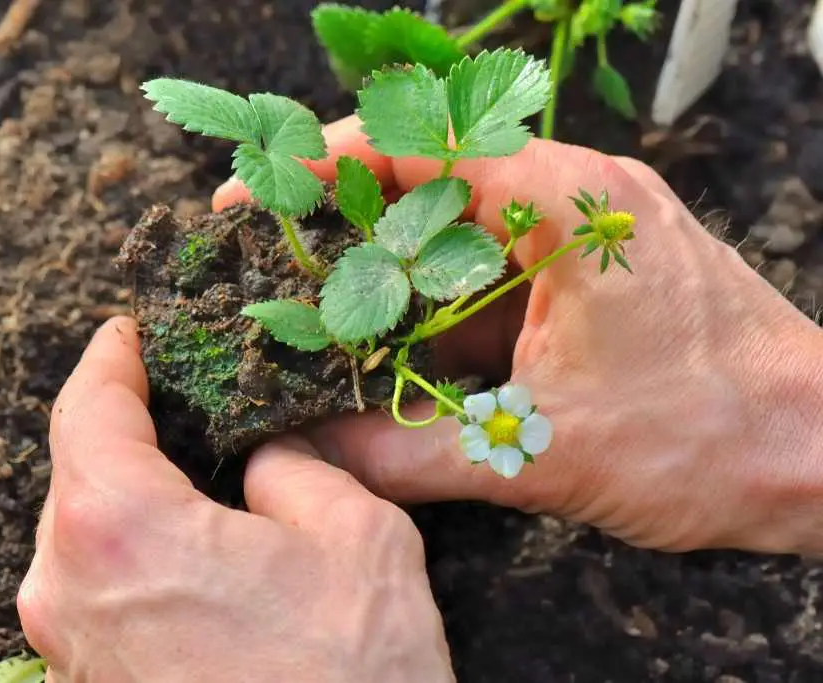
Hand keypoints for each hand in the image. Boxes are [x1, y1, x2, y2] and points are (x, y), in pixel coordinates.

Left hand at [18, 318, 454, 682]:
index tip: (129, 334)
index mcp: (119, 527)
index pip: (87, 407)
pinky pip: (98, 592)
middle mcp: (68, 588)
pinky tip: (193, 553)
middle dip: (124, 425)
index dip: (110, 358)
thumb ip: (295, 469)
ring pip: (83, 535)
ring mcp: (69, 649)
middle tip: (180, 394)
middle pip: (77, 471)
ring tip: (193, 471)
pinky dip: (134, 554)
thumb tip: (263, 458)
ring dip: (130, 494)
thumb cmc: (350, 678)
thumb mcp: (355, 536)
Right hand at [214, 116, 822, 555]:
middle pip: (429, 181)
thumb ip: (411, 450)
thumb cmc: (711, 435)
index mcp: (562, 201)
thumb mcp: (542, 448)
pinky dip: (440, 305)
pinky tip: (399, 351)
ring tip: (324, 314)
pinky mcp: (590, 275)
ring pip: (460, 231)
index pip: (418, 145)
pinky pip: (495, 271)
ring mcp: (585, 233)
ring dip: (393, 272)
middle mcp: (573, 196)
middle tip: (275, 263)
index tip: (255, 193)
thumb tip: (312, 449)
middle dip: (346, 221)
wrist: (822, 457)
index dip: (323, 164)